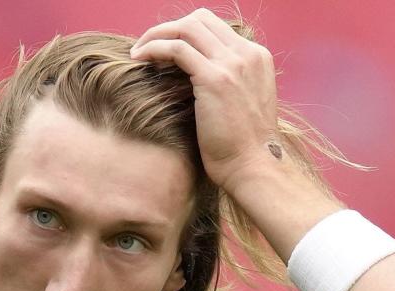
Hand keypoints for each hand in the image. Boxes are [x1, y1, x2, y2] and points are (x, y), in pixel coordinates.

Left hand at [130, 8, 279, 190]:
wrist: (254, 166)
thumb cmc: (243, 148)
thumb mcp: (242, 105)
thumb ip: (227, 84)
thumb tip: (195, 80)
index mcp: (257, 57)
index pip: (215, 27)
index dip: (185, 33)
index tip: (164, 50)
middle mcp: (247, 54)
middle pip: (200, 19)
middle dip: (169, 28)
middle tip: (146, 47)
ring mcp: (232, 64)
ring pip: (187, 28)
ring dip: (156, 35)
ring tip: (138, 52)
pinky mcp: (214, 79)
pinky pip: (176, 48)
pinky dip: (153, 48)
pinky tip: (139, 59)